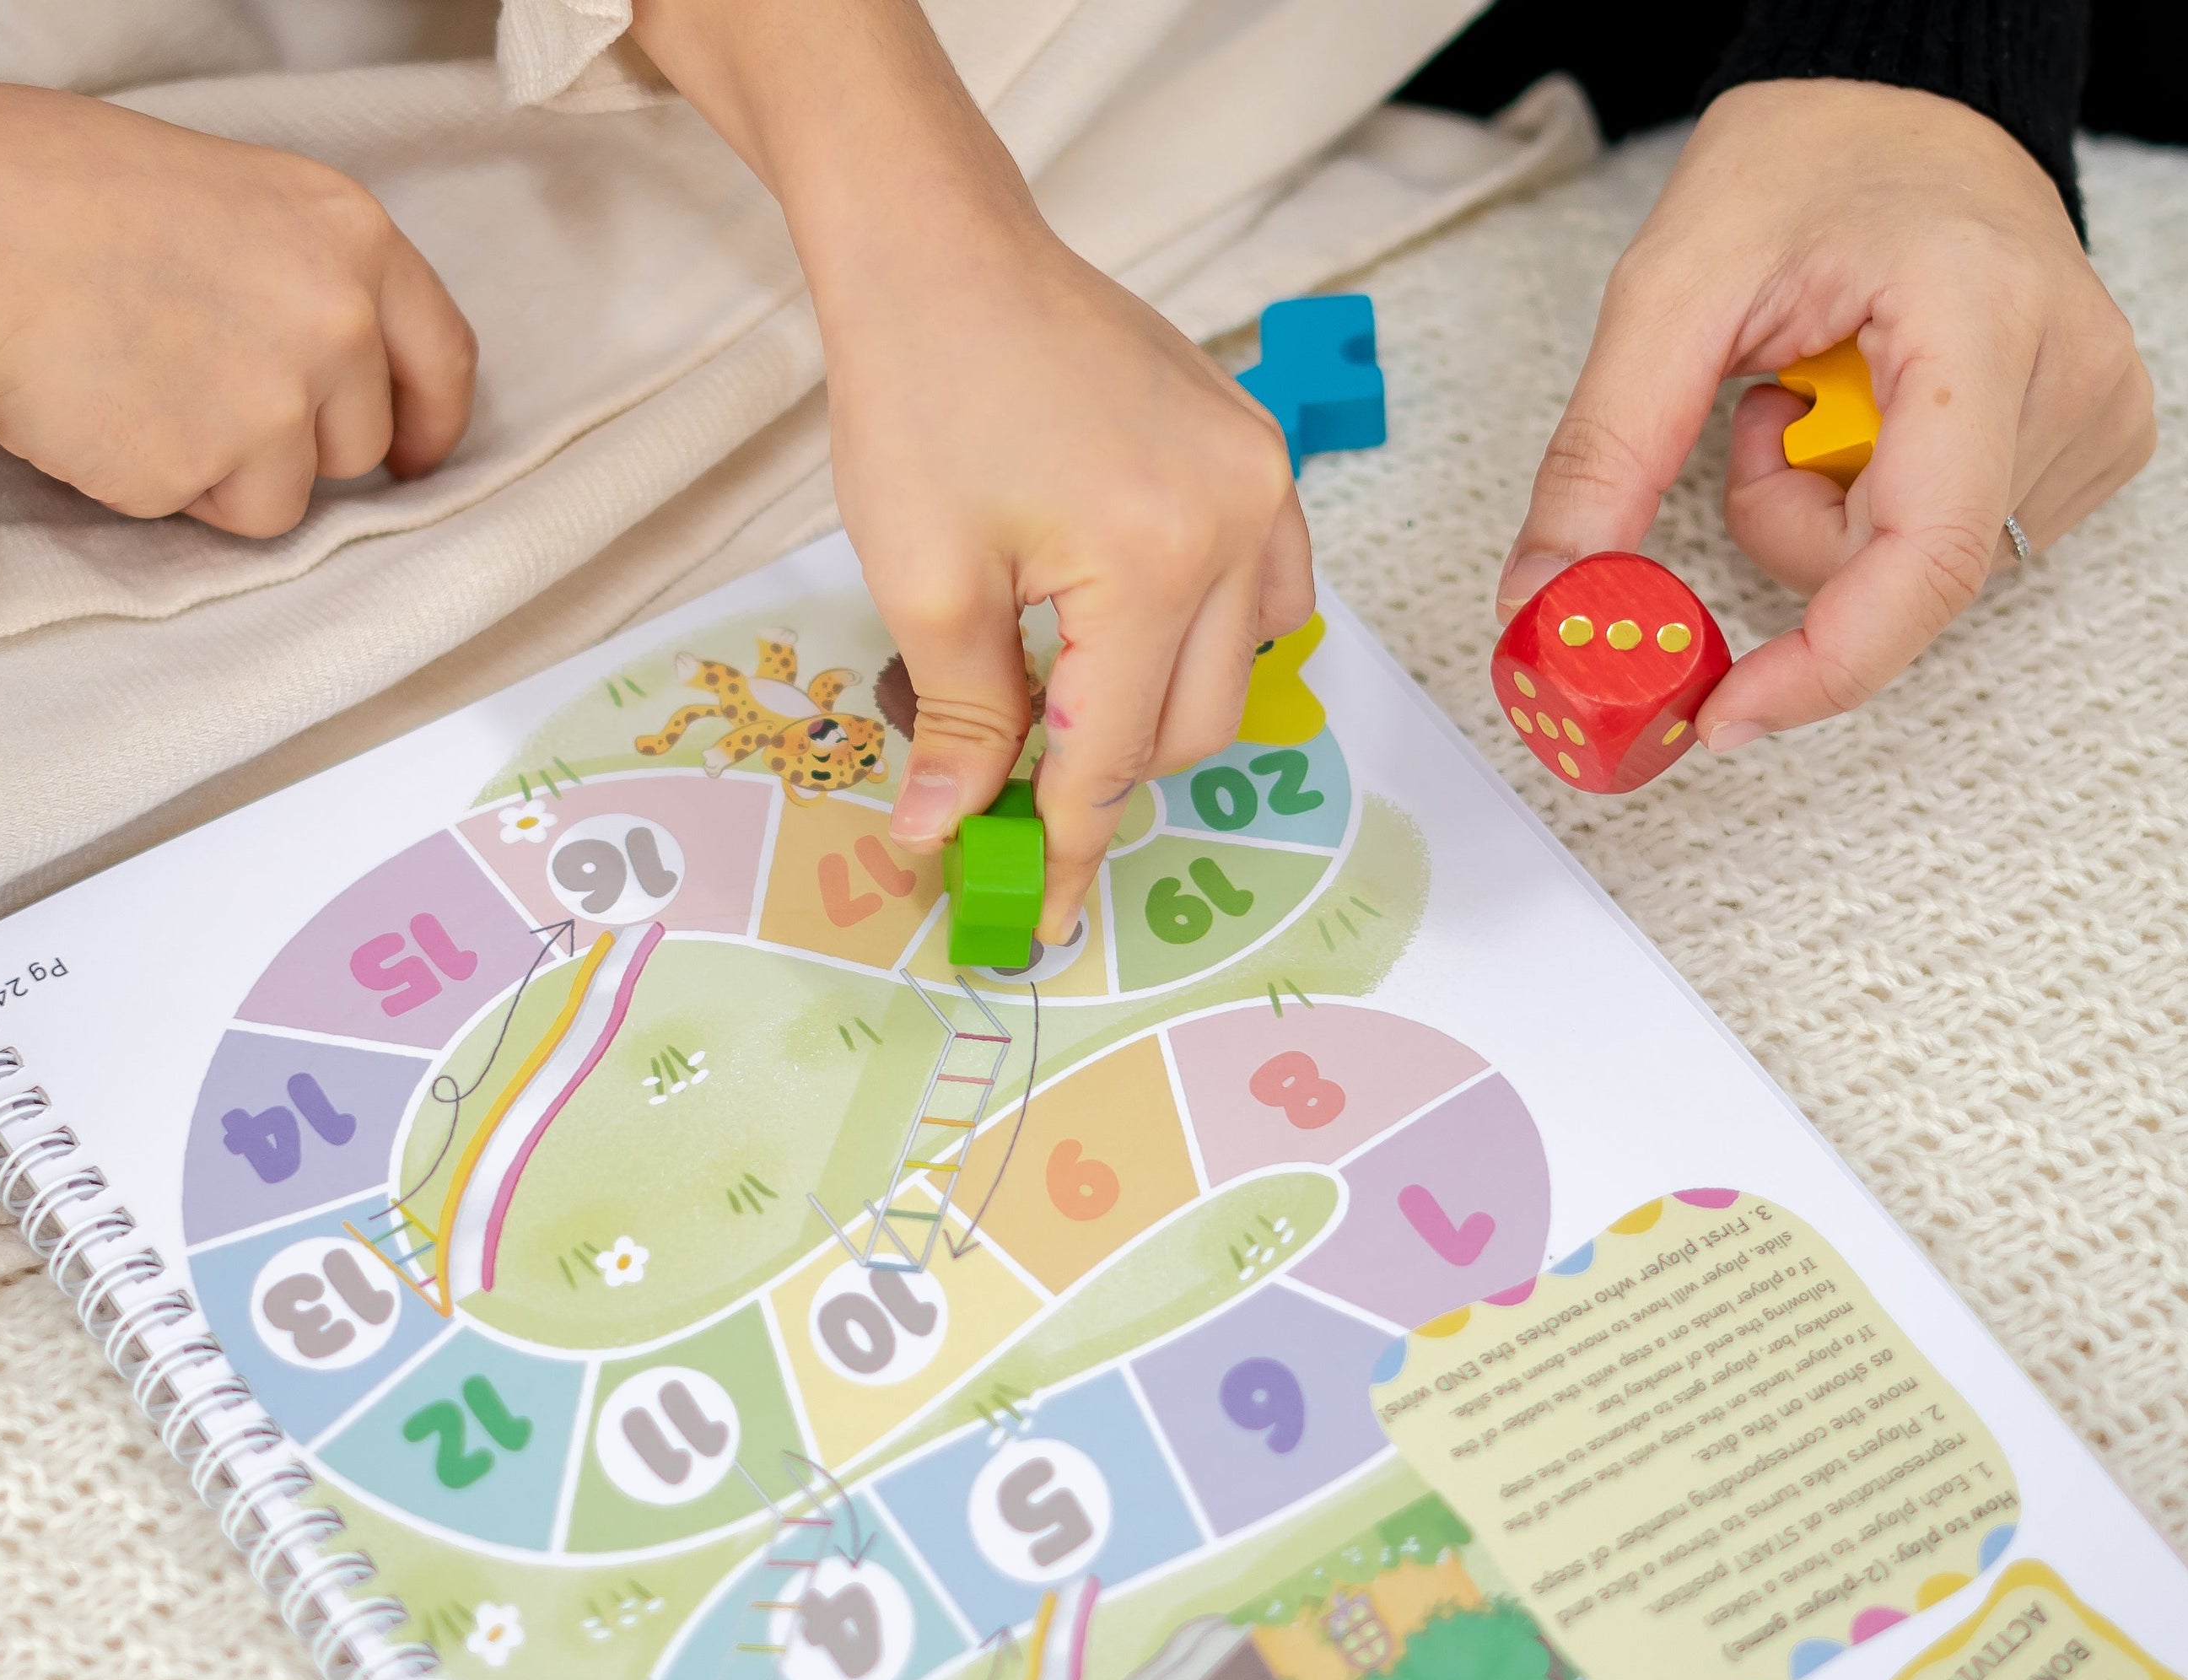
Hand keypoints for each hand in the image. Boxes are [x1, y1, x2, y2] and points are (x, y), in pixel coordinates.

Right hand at [0, 80, 474, 536]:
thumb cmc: (55, 191)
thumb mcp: (226, 200)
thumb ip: (302, 276)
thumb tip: (333, 359)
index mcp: (352, 235)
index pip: (442, 355)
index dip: (429, 418)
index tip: (413, 457)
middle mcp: (339, 316)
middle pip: (359, 440)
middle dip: (295, 443)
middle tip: (196, 391)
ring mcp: (279, 397)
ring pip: (286, 494)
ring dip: (223, 472)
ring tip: (137, 391)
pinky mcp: (210, 466)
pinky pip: (204, 513)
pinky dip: (160, 487)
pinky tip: (104, 415)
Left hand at [821, 218, 1309, 938]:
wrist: (945, 257)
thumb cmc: (919, 400)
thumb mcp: (922, 582)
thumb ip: (956, 722)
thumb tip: (942, 834)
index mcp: (1153, 559)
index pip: (1112, 755)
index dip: (1061, 843)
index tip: (1032, 914)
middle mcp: (1237, 523)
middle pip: (1191, 726)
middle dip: (1103, 775)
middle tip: (1011, 789)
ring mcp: (1263, 483)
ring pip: (1242, 669)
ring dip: (1160, 710)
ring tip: (1065, 700)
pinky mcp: (1259, 455)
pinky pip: (1267, 591)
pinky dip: (1207, 637)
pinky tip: (1135, 630)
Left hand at [1498, 79, 2154, 752]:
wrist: (1903, 112)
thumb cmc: (1806, 169)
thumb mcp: (1667, 287)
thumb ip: (1603, 451)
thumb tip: (1547, 600)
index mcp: (1980, 316)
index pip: (1923, 557)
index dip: (1822, 665)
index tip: (1724, 714)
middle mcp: (2071, 373)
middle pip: (1901, 579)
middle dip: (1790, 530)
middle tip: (1760, 410)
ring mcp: (2097, 417)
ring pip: (1919, 579)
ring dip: (1828, 517)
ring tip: (1823, 388)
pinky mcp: (2095, 448)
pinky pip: (1954, 554)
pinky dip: (1877, 511)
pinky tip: (1875, 410)